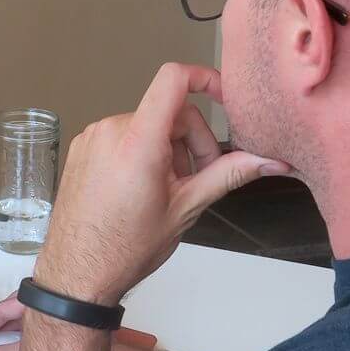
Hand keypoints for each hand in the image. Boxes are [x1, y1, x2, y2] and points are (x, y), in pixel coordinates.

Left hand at [32, 63, 288, 304]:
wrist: (78, 272)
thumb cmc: (127, 246)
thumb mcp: (187, 208)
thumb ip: (229, 174)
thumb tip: (271, 160)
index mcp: (138, 141)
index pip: (173, 79)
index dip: (205, 78)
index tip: (223, 96)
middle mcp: (110, 130)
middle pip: (169, 112)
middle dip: (192, 140)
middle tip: (198, 179)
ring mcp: (92, 137)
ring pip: (147, 125)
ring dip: (168, 149)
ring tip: (168, 190)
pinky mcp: (82, 148)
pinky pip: (123, 135)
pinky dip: (142, 152)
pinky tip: (143, 188)